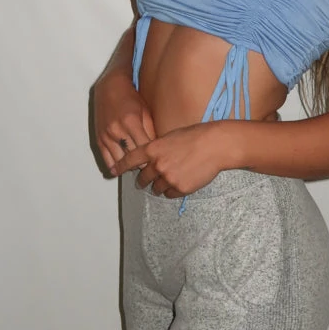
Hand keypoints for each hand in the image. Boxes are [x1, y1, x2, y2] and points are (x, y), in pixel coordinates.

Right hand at [93, 72, 156, 173]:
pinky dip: (114, 166)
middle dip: (142, 163)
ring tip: (137, 167)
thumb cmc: (130, 98)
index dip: (152, 156)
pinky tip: (121, 170)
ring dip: (129, 166)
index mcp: (131, 122)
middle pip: (133, 158)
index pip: (145, 149)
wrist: (109, 88)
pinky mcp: (99, 139)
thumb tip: (156, 149)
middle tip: (150, 166)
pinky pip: (106, 159)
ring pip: (120, 162)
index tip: (157, 159)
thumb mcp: (145, 111)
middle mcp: (117, 130)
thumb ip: (151, 131)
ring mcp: (107, 135)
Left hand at [110, 122, 228, 197]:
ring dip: (160, 185)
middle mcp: (157, 165)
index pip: (129, 160)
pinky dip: (173, 190)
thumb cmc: (196, 136)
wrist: (215, 145)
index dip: (120, 166)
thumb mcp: (171, 136)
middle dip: (143, 180)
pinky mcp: (180, 188)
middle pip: (143, 178)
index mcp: (153, 149)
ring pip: (156, 188)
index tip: (113, 171)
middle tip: (146, 181)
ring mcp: (168, 178)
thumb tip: (153, 158)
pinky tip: (182, 181)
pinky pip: (170, 194)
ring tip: (170, 179)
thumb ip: (159, 148)